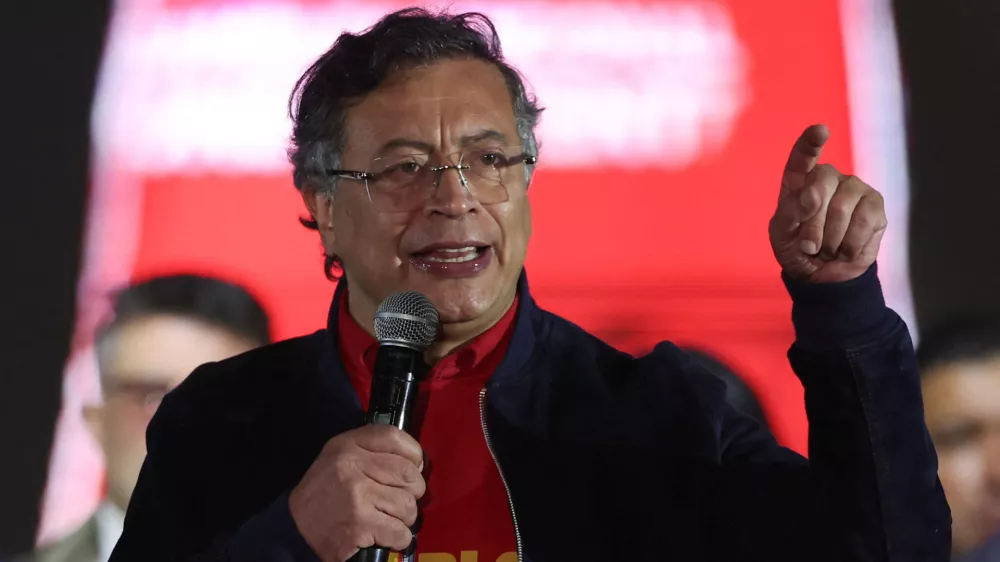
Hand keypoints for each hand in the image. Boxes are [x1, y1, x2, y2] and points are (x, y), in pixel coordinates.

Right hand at [289, 425, 425, 561]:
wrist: (295, 527)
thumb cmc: (325, 492)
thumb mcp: (340, 457)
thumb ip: (373, 451)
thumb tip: (415, 463)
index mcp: (347, 445)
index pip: (394, 437)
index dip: (413, 453)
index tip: (414, 467)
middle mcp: (352, 466)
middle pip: (408, 474)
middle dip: (412, 491)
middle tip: (400, 500)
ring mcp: (357, 495)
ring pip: (407, 505)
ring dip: (405, 518)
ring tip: (389, 519)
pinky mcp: (360, 524)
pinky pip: (400, 531)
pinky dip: (399, 538)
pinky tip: (385, 535)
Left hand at [769, 124, 887, 283]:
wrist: (821, 274)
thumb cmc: (795, 248)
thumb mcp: (781, 233)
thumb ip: (791, 212)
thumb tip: (813, 195)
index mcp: (799, 180)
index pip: (803, 156)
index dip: (811, 142)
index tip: (820, 130)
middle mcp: (828, 177)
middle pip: (821, 183)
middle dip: (812, 222)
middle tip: (809, 246)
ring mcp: (854, 189)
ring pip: (843, 207)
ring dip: (830, 239)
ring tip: (826, 249)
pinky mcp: (875, 206)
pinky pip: (864, 222)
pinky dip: (849, 245)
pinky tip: (844, 250)